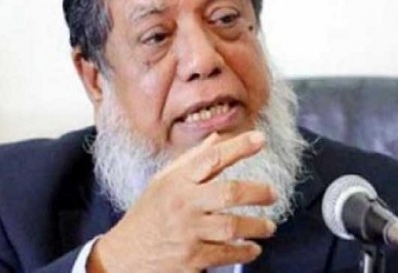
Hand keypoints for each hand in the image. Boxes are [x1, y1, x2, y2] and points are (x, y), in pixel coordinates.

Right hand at [87, 131, 276, 272]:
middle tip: (273, 194)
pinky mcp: (191, 259)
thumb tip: (218, 138)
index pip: (212, 157)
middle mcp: (184, 204)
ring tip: (268, 226)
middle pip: (230, 192)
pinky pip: (226, 254)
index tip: (260, 139)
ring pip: (233, 226)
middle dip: (258, 191)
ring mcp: (188, 232)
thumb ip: (193, 159)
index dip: (239, 146)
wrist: (124, 255)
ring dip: (257, 226)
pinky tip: (252, 248)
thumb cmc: (148, 214)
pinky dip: (245, 252)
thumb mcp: (163, 180)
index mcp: (178, 181)